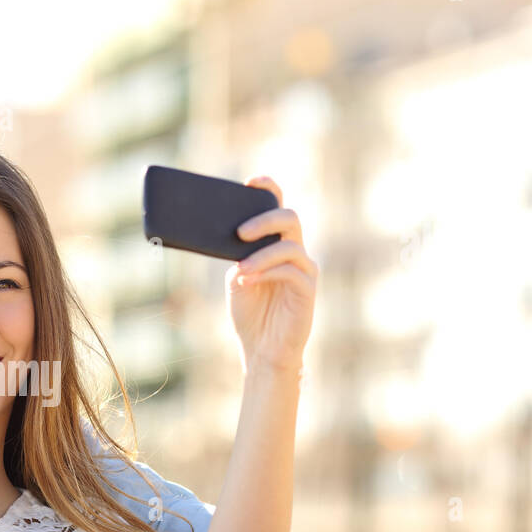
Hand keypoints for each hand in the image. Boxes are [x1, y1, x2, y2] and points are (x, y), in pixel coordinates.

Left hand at [227, 176, 317, 374]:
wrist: (262, 350)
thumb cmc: (250, 313)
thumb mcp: (236, 278)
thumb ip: (237, 255)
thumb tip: (223, 234)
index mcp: (276, 245)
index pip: (278, 208)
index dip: (269, 189)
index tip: (251, 181)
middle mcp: (294, 252)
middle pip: (289, 218)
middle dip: (264, 220)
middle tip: (240, 232)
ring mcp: (303, 270)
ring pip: (289, 245)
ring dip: (260, 255)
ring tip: (240, 270)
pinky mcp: (307, 290)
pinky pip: (291, 271)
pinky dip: (266, 272)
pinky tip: (248, 281)